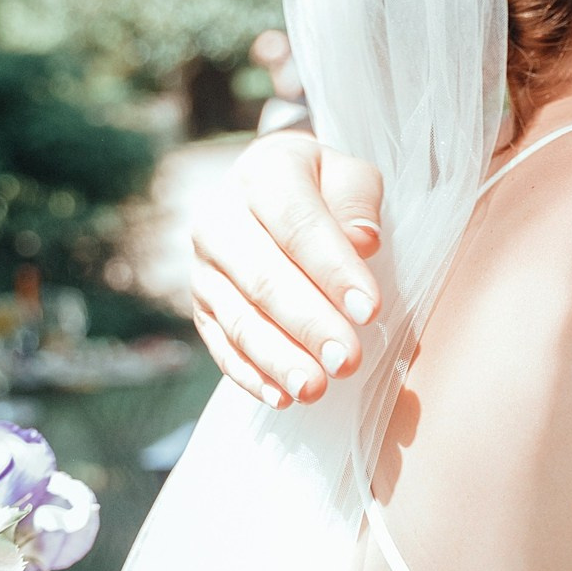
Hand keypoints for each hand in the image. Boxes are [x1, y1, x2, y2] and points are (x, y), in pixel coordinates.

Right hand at [189, 132, 385, 408]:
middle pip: (263, 277)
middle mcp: (221, 218)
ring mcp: (205, 267)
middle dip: (308, 323)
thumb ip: (358, 200)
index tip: (370, 310)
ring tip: (315, 388)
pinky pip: (221, 345)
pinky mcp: (202, 306)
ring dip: (277, 358)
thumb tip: (362, 241)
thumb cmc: (324, 188)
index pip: (298, 225)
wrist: (270, 191)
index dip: (333, 269)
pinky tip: (280, 397)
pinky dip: (249, 374)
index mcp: (264, 173)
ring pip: (239, 318)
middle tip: (347, 360)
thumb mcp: (349, 174)